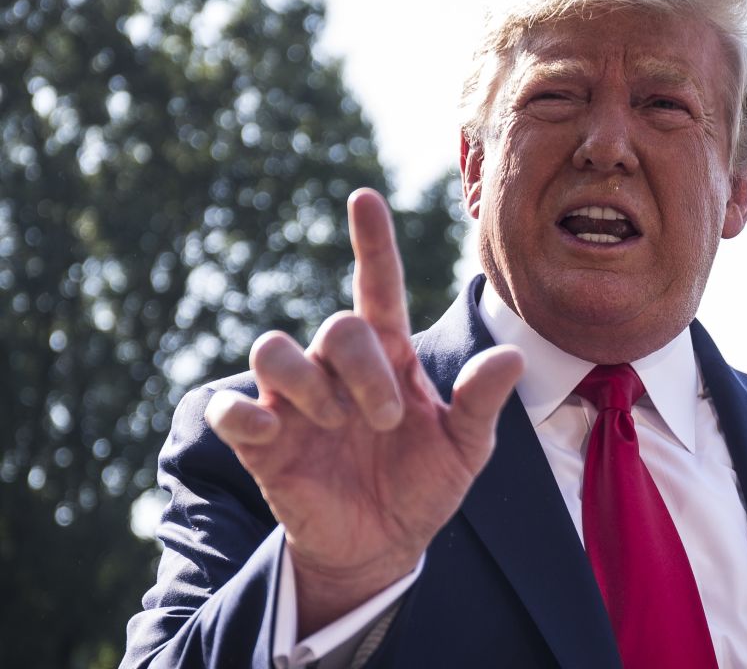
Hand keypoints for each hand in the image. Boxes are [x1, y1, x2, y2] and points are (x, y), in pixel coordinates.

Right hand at [204, 188, 522, 634]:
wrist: (385, 546)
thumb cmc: (426, 485)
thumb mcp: (467, 448)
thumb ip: (483, 403)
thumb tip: (515, 356)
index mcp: (390, 358)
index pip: (378, 287)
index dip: (373, 244)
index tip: (365, 198)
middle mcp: (337, 369)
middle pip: (337, 328)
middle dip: (364, 369)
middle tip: (388, 417)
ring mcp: (295, 402)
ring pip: (273, 349)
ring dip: (309, 385)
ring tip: (339, 426)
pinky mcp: (262, 441)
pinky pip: (231, 409)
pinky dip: (242, 413)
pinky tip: (269, 430)